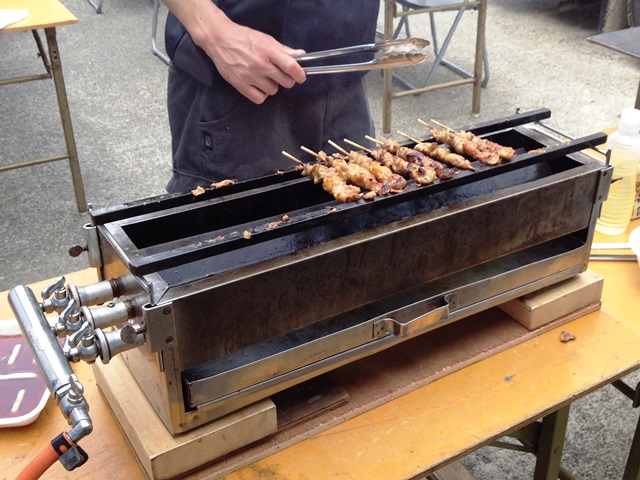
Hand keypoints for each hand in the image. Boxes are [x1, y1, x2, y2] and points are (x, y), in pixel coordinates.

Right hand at [163, 0, 306, 103]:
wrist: (220, 40)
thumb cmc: (244, 38)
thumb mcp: (266, 39)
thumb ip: (284, 50)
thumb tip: (301, 55)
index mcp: (268, 51)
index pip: (290, 66)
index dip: (299, 74)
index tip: (301, 76)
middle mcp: (260, 64)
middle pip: (285, 82)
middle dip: (287, 80)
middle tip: (281, 75)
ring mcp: (250, 76)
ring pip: (273, 91)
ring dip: (272, 86)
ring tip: (264, 78)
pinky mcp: (240, 85)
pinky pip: (259, 99)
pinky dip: (261, 94)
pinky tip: (258, 86)